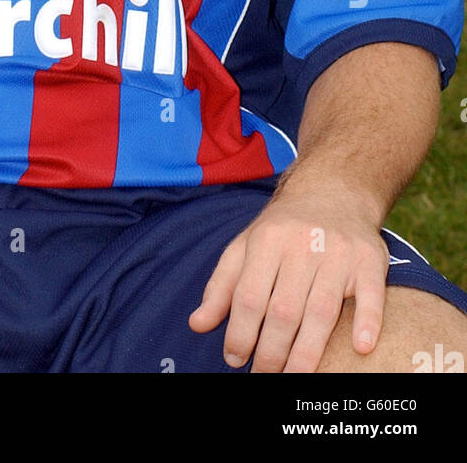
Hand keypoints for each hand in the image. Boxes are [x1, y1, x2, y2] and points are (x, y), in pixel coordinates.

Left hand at [188, 178, 389, 372]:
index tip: (235, 359)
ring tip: (294, 379)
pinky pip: (371, 294)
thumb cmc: (283, 229)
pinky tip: (360, 348)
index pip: (249, 295)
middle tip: (264, 376)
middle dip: (272, 352)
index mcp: (266, 240)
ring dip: (307, 353)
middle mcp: (302, 243)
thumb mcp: (245, 247)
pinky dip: (367, 322)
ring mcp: (339, 252)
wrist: (333, 190)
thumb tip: (197, 324)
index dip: (240, 332)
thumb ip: (222, 286)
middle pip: (284, 309)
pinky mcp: (370, 259)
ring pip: (322, 310)